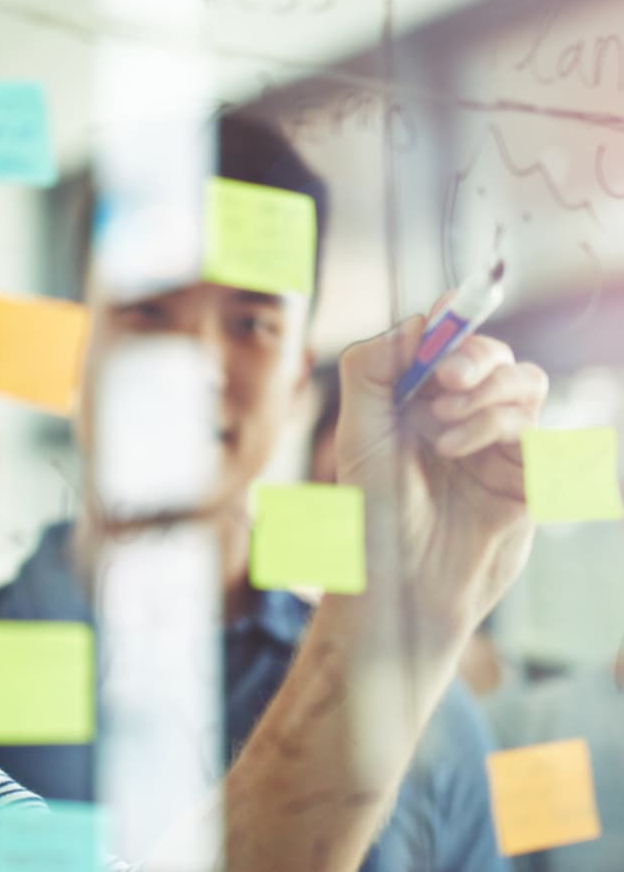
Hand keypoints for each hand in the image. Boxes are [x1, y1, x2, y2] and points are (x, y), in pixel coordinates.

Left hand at [334, 312, 546, 647]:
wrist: (400, 582)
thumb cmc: (371, 511)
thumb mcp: (358, 431)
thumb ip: (373, 368)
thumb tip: (417, 322)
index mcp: (417, 398)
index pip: (447, 341)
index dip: (452, 320)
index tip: (448, 313)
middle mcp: (460, 415)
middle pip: (494, 354)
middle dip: (474, 355)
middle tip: (447, 380)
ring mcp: (497, 444)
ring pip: (524, 383)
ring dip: (486, 396)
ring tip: (443, 431)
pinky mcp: (527, 477)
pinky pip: (537, 429)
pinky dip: (499, 428)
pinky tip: (459, 451)